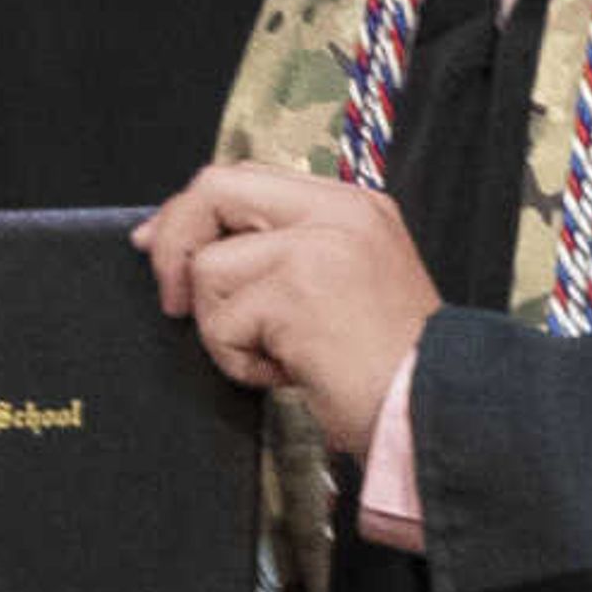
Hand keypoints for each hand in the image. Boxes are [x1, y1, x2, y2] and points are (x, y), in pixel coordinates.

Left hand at [134, 163, 439, 444]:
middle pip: (215, 189)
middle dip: (175, 242)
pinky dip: (239, 361)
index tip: (156, 244)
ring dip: (223, 328)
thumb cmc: (390, 369)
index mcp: (355, 207)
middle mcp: (340, 213)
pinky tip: (287, 374)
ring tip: (276, 357)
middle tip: (174, 302)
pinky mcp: (297, 292)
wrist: (436, 414)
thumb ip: (286, 252)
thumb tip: (194, 248)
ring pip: (210, 267)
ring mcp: (319, 247)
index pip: (247, 177)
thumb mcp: (347, 286)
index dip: (192, 210)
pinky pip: (222, 322)